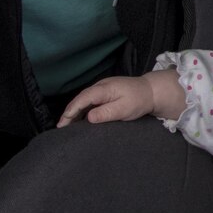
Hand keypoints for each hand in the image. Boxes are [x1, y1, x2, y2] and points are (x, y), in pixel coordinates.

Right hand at [57, 70, 180, 125]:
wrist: (151, 91)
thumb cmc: (139, 101)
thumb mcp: (124, 109)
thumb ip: (106, 113)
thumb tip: (89, 117)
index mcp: (104, 89)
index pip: (83, 99)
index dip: (71, 110)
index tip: (63, 123)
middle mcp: (100, 86)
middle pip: (80, 98)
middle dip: (69, 112)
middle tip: (61, 127)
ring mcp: (102, 87)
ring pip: (83, 99)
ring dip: (74, 111)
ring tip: (66, 125)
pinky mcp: (104, 91)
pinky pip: (89, 100)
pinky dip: (82, 108)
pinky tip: (79, 118)